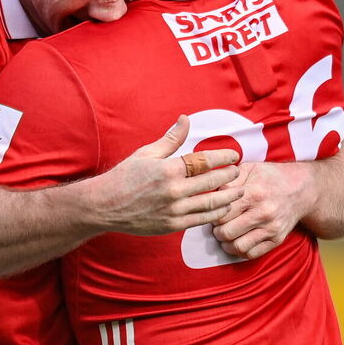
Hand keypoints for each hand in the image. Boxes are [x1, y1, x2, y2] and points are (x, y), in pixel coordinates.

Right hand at [90, 116, 242, 234]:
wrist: (104, 205)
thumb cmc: (125, 176)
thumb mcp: (146, 153)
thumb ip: (170, 139)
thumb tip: (185, 119)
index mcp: (168, 169)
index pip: (204, 160)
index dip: (223, 157)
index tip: (233, 156)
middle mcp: (173, 190)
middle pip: (212, 181)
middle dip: (229, 175)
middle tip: (238, 171)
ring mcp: (174, 209)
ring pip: (211, 203)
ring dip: (228, 196)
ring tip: (239, 190)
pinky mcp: (172, 225)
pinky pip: (201, 219)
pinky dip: (216, 213)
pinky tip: (224, 207)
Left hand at [211, 161, 315, 259]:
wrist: (300, 189)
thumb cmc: (270, 177)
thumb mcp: (250, 169)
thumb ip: (229, 180)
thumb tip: (211, 193)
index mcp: (254, 193)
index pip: (222, 214)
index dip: (212, 215)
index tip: (214, 212)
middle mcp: (263, 213)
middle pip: (227, 233)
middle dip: (216, 231)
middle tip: (217, 226)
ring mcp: (271, 228)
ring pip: (238, 247)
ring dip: (226, 244)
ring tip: (226, 235)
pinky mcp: (277, 239)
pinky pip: (252, 254)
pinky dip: (240, 251)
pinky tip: (238, 241)